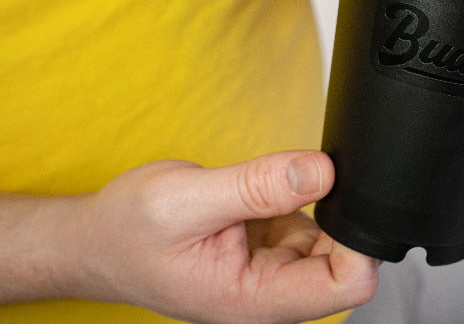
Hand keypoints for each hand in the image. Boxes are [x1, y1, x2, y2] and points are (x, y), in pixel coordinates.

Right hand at [70, 151, 377, 323]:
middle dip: (332, 215)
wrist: (99, 240)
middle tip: (287, 182)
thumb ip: (256, 186)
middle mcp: (272, 294)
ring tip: (254, 192)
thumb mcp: (185, 200)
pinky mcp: (272, 249)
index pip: (346, 283)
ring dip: (310, 203)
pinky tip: (257, 193)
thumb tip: (321, 171)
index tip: (337, 196)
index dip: (356, 241)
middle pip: (346, 260)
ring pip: (330, 235)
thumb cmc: (128, 232)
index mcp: (254, 301)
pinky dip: (295, 196)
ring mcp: (275, 272)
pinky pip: (309, 218)